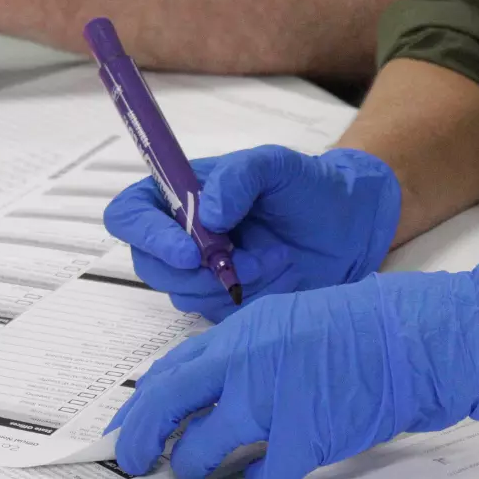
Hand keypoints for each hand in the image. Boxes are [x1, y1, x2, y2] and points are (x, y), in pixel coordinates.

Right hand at [103, 146, 400, 321]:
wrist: (348, 227)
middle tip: (244, 259)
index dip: (147, 236)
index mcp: (179, 194)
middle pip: (149, 265)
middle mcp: (181, 234)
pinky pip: (217, 314)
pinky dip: (250, 299)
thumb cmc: (308, 188)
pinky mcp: (224, 301)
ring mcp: (201, 272)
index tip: (189, 252)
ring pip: (184, 294)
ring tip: (275, 258)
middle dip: (196, 270)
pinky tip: (279, 275)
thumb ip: (240, 176)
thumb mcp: (277, 165)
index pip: (130, 215)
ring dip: (231, 282)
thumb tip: (207, 215)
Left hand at [108, 261, 478, 478]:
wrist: (413, 340)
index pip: (170, 370)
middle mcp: (246, 363)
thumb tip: (207, 389)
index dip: (141, 404)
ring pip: (202, 447)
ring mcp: (272, 401)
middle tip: (133, 462)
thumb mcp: (289, 322)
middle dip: (141, 439)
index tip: (126, 425)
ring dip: (194, 465)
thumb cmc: (361, 330)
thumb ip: (245, 353)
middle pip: (166, 404)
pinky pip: (262, 478)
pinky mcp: (303, 438)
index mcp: (241, 333)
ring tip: (196, 471)